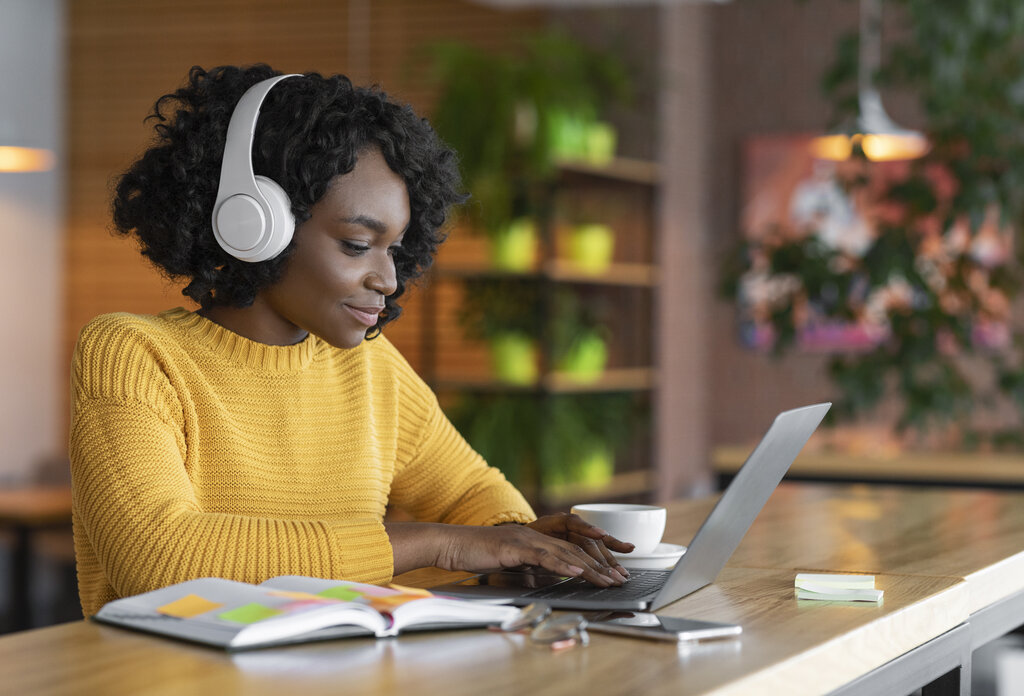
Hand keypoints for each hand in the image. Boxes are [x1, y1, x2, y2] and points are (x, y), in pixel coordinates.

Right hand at [434, 523, 629, 586]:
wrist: (449, 544)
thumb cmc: (473, 555)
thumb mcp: (507, 564)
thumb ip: (527, 569)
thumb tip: (543, 581)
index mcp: (534, 538)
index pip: (570, 548)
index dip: (594, 560)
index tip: (612, 574)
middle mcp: (534, 534)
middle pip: (574, 549)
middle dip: (600, 565)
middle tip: (620, 578)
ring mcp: (525, 538)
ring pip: (564, 552)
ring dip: (589, 567)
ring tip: (607, 580)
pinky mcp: (514, 546)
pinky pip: (543, 555)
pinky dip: (562, 564)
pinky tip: (577, 571)